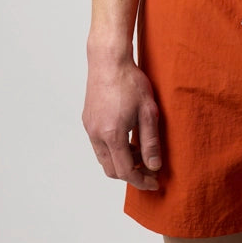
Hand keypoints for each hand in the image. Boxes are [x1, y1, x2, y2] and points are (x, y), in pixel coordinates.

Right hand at [82, 57, 160, 190]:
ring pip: (104, 158)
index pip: (126, 171)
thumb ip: (150, 141)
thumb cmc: (130, 82)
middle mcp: (96, 135)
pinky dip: (113, 149)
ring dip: (121, 161)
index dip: (141, 181)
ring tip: (140, 150)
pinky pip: (99, 145)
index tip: (154, 182)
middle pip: (112, 170)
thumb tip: (154, 166)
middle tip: (149, 168)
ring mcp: (89, 128)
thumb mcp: (148, 112)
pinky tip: (127, 137)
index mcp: (112, 135)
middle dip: (131, 174)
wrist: (108, 60)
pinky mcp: (87, 120)